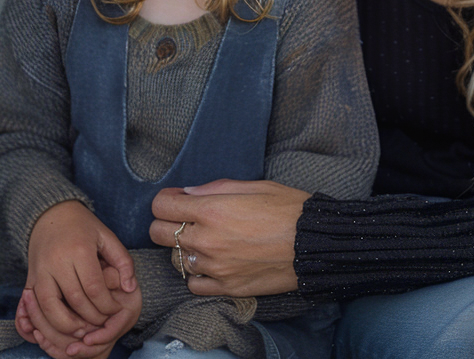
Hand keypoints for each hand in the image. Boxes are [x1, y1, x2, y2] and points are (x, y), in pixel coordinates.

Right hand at [23, 201, 138, 355]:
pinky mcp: (29, 279)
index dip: (107, 305)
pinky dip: (45, 322)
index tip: (116, 310)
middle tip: (103, 324)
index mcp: (78, 249)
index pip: (94, 287)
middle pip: (74, 301)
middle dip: (91, 318)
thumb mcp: (106, 236)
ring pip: (50, 309)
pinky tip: (59, 327)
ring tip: (83, 331)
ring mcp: (39, 271)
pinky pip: (34, 308)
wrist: (50, 214)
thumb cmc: (83, 226)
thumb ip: (123, 261)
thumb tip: (130, 288)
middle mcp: (56, 262)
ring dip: (67, 327)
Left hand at [150, 180, 308, 296]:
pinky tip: (212, 263)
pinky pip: (194, 285)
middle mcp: (207, 240)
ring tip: (207, 241)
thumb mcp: (254, 185)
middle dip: (167, 222)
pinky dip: (197, 274)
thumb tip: (190, 193)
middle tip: (186, 219)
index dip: (166, 199)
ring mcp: (215, 268)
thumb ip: (216, 188)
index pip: (162, 205)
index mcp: (212, 210)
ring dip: (186, 248)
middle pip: (158, 233)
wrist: (314, 244)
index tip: (177, 199)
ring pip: (175, 259)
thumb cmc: (288, 209)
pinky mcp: (227, 288)